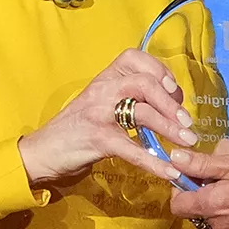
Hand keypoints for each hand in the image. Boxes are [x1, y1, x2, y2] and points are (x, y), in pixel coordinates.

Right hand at [18, 48, 195, 184]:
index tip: (173, 89)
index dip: (159, 69)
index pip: (134, 58)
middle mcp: (102, 90)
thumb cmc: (76, 128)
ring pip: (143, 113)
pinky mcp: (97, 141)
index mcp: (104, 78)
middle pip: (144, 83)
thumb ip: (127, 97)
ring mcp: (99, 114)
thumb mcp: (100, 103)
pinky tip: (169, 171)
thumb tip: (169, 104)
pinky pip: (132, 149)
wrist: (41, 152)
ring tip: (188, 143)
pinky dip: (154, 162)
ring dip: (170, 128)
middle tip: (188, 122)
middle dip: (171, 103)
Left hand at [168, 145, 228, 228]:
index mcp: (212, 207)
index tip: (192, 169)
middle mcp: (220, 225)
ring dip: (228, 182)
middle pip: (201, 203)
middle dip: (210, 177)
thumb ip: (202, 164)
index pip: (178, 205)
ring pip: (221, 206)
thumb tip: (174, 159)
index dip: (180, 186)